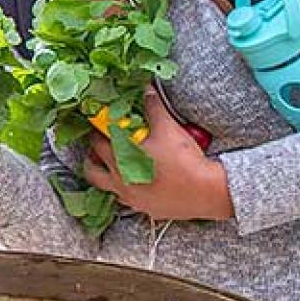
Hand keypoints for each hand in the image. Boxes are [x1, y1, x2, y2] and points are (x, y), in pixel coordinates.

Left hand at [82, 87, 232, 221]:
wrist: (207, 191)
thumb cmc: (183, 160)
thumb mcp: (167, 127)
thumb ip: (153, 108)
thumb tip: (147, 90)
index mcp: (119, 161)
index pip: (97, 143)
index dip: (96, 132)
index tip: (98, 127)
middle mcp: (120, 183)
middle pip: (92, 171)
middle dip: (92, 158)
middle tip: (99, 148)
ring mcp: (132, 200)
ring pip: (108, 189)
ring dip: (107, 177)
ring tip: (115, 167)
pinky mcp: (148, 210)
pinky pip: (130, 202)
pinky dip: (129, 192)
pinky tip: (138, 185)